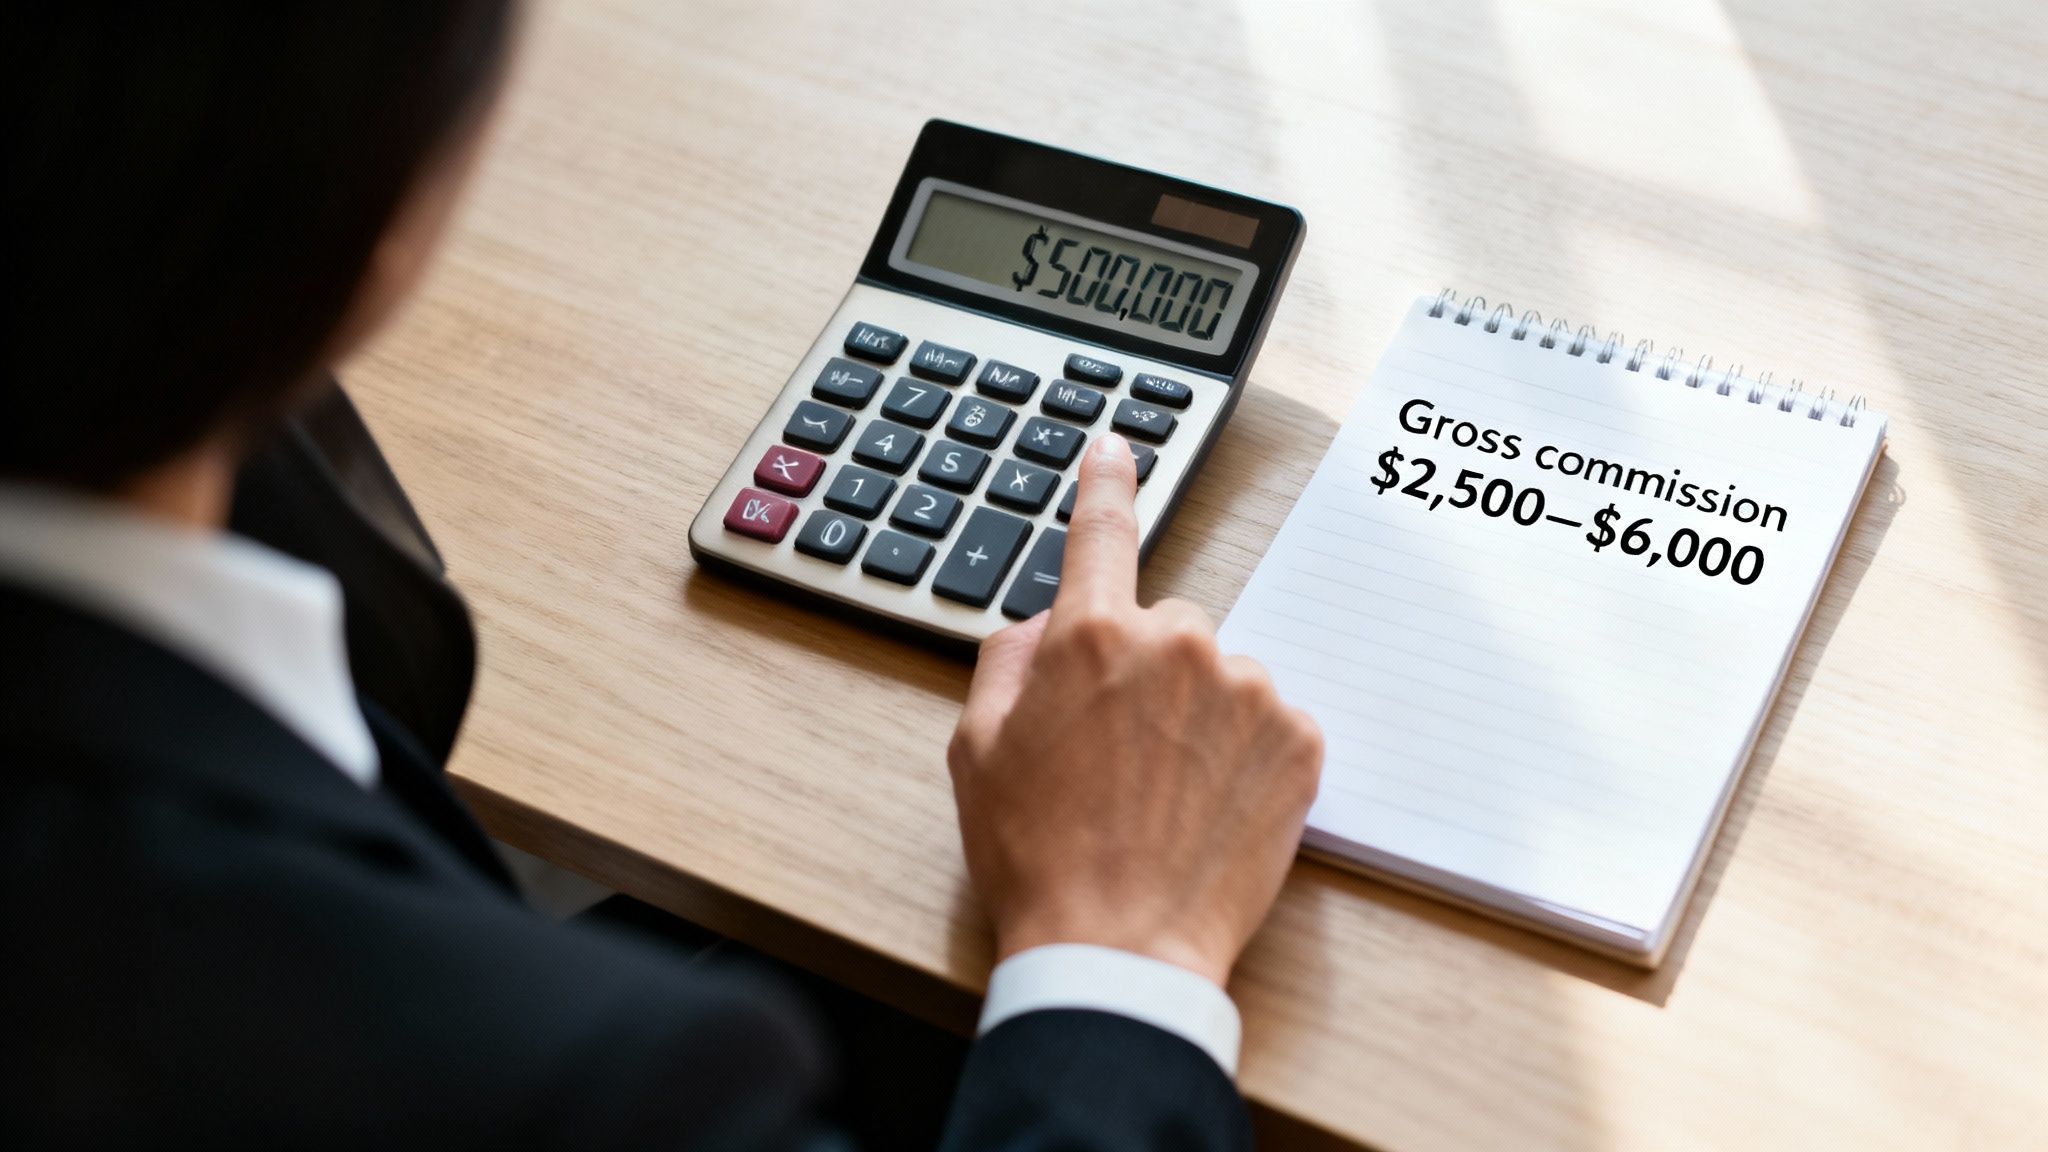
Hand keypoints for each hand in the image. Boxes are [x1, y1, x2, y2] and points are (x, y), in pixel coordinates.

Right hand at [948, 432, 1323, 987]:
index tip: (1117, 446)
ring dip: (1197, 718)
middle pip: (1163, 627)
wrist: (1119, 949)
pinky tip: (1209, 808)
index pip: (1102, 534)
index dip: (1107, 484)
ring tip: (1162, 798)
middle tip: (1115, 758)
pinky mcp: (1300, 741)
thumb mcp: (978, 749)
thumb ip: (1010, 660)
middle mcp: (1179, 644)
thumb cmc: (1039, 857)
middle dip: (1142, 674)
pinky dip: (1244, 757)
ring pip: (1220, 677)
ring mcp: (1248, 691)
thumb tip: (1047, 627)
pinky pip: (1268, 724)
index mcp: (1092, 636)